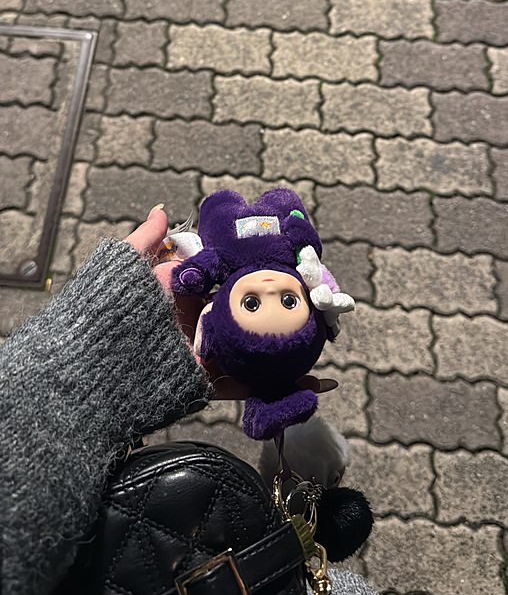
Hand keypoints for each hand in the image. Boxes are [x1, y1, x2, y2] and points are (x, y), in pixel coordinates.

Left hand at [124, 208, 337, 400]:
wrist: (96, 364)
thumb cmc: (113, 308)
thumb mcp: (128, 266)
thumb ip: (147, 239)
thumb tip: (163, 209)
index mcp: (186, 296)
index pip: (229, 280)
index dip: (255, 271)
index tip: (286, 263)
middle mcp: (201, 324)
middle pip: (247, 314)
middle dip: (279, 309)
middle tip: (315, 302)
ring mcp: (207, 355)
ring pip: (254, 349)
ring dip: (288, 348)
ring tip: (323, 342)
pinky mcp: (210, 384)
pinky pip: (249, 384)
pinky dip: (280, 385)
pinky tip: (313, 384)